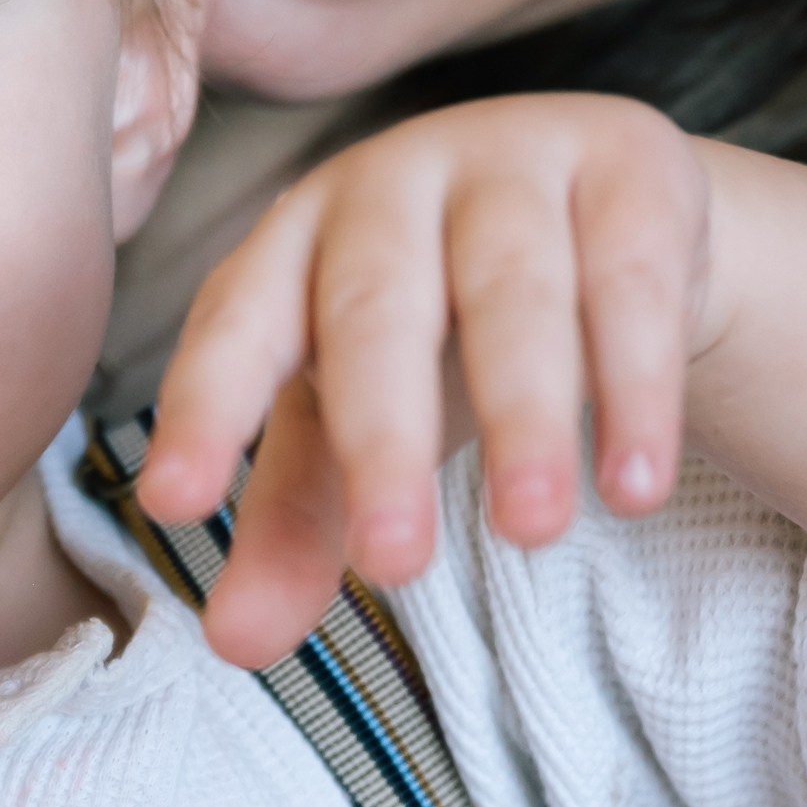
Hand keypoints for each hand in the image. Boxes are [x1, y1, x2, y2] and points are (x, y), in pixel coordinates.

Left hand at [137, 93, 711, 666]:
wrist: (604, 202)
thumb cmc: (442, 319)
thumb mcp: (355, 411)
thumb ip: (295, 521)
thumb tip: (233, 645)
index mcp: (293, 240)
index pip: (236, 325)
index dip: (207, 408)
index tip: (172, 505)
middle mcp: (389, 186)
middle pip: (376, 309)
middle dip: (380, 438)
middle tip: (394, 566)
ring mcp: (512, 162)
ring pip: (513, 291)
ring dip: (522, 416)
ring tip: (530, 532)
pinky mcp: (629, 169)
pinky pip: (633, 281)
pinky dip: (635, 388)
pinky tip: (634, 487)